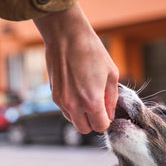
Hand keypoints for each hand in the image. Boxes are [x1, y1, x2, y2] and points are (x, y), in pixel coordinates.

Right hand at [34, 3, 118, 133]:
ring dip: (81, 115)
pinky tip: (76, 90)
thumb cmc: (91, 51)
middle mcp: (74, 105)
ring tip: (86, 96)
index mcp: (92, 101)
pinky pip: (65, 110)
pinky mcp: (54, 95)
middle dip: (93, 122)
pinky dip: (72, 107)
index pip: (100, 127)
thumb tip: (110, 113)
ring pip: (73, 121)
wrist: (66, 36)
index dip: (105, 120)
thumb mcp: (111, 74)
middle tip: (98, 108)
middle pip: (85, 129)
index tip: (107, 111)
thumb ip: (111, 98)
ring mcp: (62, 101)